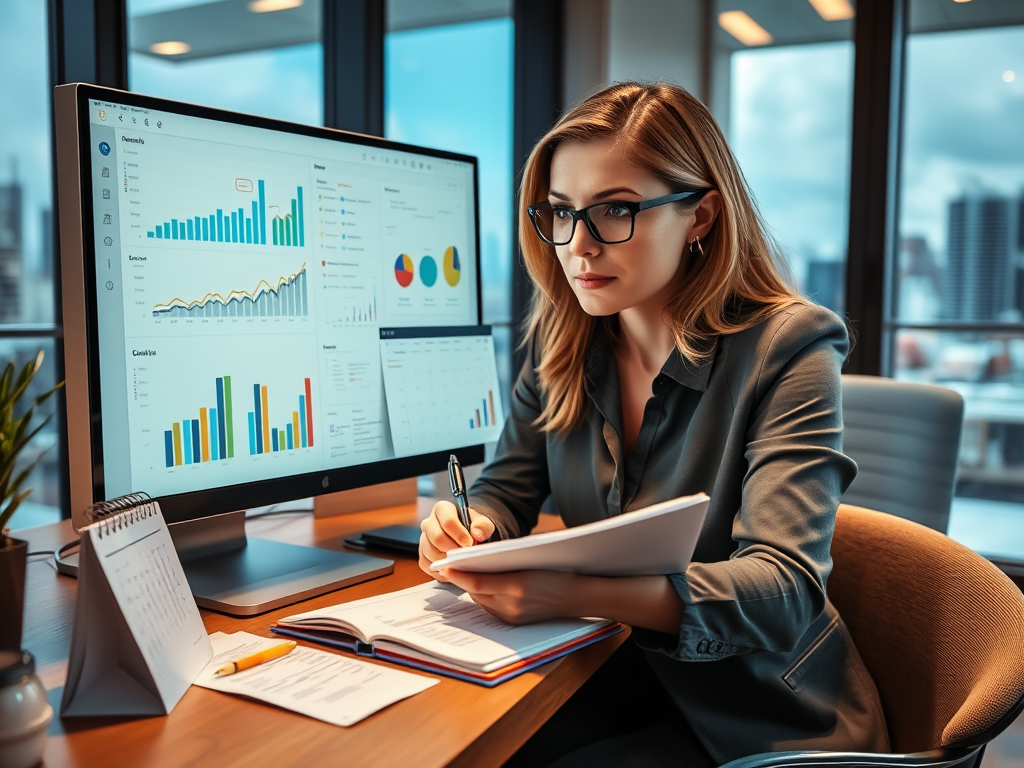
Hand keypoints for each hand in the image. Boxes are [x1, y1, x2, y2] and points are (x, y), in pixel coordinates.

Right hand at [419, 501, 494, 579]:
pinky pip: (425, 564)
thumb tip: (476, 535)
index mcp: (442, 509)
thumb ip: (482, 526)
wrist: (467, 535)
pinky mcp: (422, 553)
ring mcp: (423, 538)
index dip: (459, 534)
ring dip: (445, 560)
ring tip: (459, 563)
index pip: (448, 521)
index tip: (469, 544)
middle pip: (437, 538)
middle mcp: (429, 522)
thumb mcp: (482, 522)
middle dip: (452, 549)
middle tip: (464, 556)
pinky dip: (438, 569)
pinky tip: (451, 569)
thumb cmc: (473, 526)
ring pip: (430, 552)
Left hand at [439, 569, 581, 624]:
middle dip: (463, 579)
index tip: (444, 566)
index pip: (477, 581)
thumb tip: (478, 556)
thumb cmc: (557, 571)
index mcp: (517, 585)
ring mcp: (512, 616)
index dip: (458, 575)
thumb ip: (503, 559)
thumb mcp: (530, 559)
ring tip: (467, 574)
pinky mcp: (513, 622)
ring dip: (473, 588)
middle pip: (476, 592)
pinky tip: (485, 586)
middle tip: (453, 566)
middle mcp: (512, 605)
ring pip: (480, 600)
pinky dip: (484, 596)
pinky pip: (490, 608)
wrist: (576, 597)